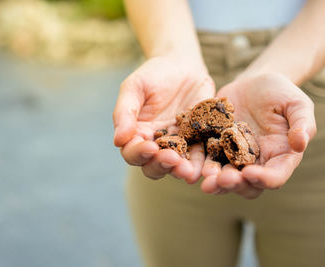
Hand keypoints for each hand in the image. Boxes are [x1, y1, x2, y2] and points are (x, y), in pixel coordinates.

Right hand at [113, 55, 213, 181]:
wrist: (183, 64)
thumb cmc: (153, 74)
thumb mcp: (134, 87)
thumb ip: (125, 112)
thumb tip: (118, 140)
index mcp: (137, 134)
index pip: (133, 152)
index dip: (139, 153)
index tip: (150, 147)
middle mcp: (156, 144)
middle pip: (154, 166)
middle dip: (162, 165)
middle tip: (172, 159)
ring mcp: (179, 145)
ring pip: (178, 166)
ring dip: (182, 170)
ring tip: (188, 171)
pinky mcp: (199, 140)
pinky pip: (200, 155)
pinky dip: (203, 162)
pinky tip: (206, 165)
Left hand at [201, 73, 316, 198]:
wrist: (253, 83)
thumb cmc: (280, 93)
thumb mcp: (297, 104)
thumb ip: (303, 123)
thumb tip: (301, 144)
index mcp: (279, 157)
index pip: (275, 176)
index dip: (265, 179)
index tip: (251, 173)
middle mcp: (255, 163)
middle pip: (246, 184)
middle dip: (234, 184)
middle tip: (222, 181)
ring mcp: (233, 157)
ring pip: (223, 177)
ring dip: (214, 181)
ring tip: (204, 178)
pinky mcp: (215, 147)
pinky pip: (205, 159)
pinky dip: (198, 163)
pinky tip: (188, 162)